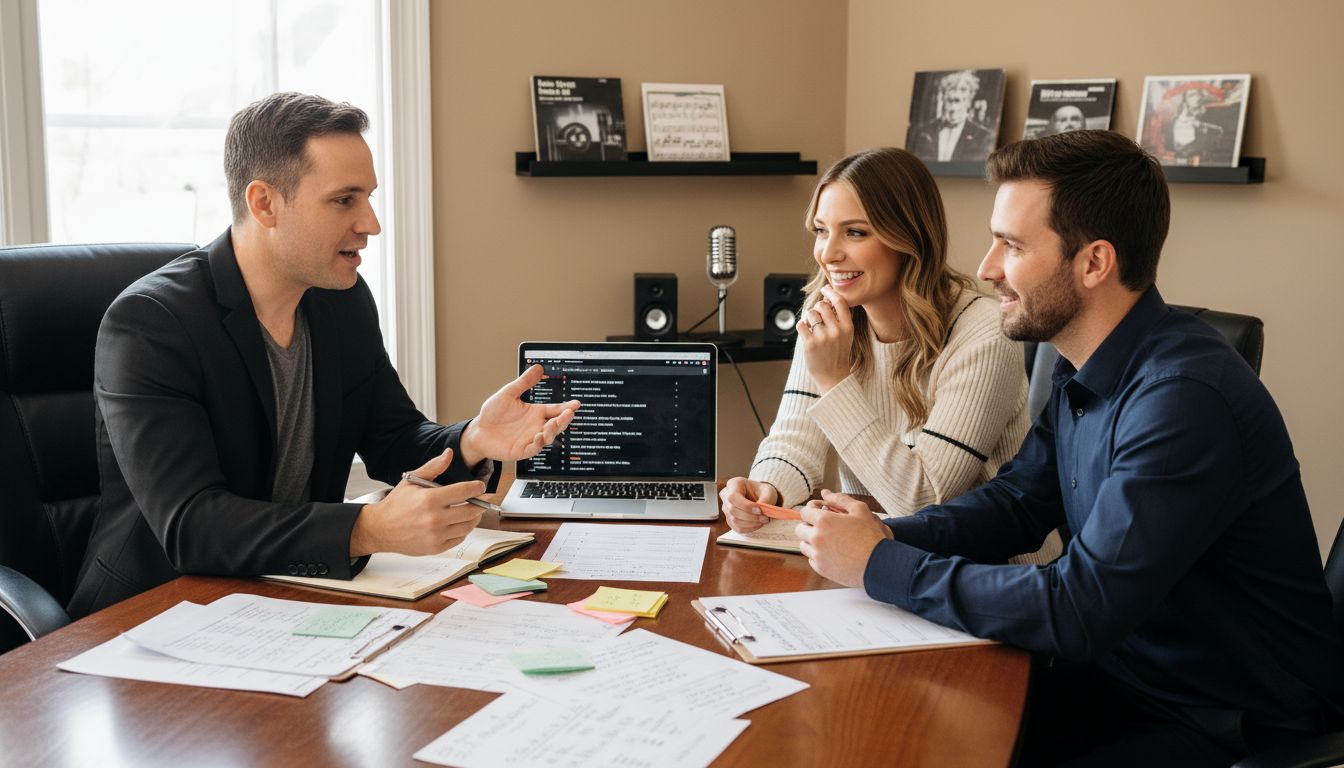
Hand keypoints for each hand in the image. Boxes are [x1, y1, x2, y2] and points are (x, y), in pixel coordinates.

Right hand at [349, 448, 484, 556]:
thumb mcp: (412, 480)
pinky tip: (461, 522)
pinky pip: (459, 538)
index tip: (481, 486)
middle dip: (481, 503)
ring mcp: (436, 535)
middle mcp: (435, 518)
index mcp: (430, 499)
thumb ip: (433, 467)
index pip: (464, 491)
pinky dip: (464, 530)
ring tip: (474, 510)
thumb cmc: (396, 505)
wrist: (381, 529)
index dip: (477, 487)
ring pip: (468, 526)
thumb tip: (449, 454)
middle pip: (471, 510)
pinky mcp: (436, 548)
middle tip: (483, 498)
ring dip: (475, 517)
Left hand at [459, 364, 579, 466]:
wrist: (478, 431)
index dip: (567, 407)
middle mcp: (536, 426)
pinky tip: (538, 436)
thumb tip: (538, 368)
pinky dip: (537, 444)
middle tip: (569, 413)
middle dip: (564, 419)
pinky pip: (533, 449)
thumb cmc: (493, 413)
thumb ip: (524, 382)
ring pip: (548, 437)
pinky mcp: (521, 450)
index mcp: (536, 412)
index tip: (576, 403)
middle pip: (557, 424)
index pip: (556, 409)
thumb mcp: (509, 393)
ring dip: (553, 431)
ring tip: (553, 423)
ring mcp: (530, 439)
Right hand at [719, 477, 780, 532]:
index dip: (745, 506)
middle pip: (732, 510)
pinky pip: (737, 527)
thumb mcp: (768, 491)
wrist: (760, 497)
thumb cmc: (761, 491)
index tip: (759, 510)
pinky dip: (749, 528)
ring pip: (734, 520)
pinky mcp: (730, 519)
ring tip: (763, 521)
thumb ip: (766, 499)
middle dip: (750, 516)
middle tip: (764, 518)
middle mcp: (726, 496)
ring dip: (751, 523)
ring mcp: (726, 508)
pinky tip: (757, 524)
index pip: (733, 496)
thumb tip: (762, 509)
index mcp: (734, 484)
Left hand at [795, 489, 891, 586]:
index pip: (804, 512)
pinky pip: (811, 559)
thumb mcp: (859, 510)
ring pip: (803, 545)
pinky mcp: (821, 569)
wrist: (878, 564)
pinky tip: (832, 553)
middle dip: (808, 526)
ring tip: (828, 541)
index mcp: (824, 521)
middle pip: (799, 529)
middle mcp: (817, 538)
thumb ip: (840, 499)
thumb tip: (825, 493)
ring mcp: (817, 555)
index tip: (820, 515)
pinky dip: (818, 555)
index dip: (812, 512)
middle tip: (823, 528)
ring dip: (811, 541)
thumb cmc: (871, 536)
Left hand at [796, 286, 854, 392]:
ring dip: (809, 318)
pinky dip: (802, 326)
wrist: (834, 376)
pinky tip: (806, 332)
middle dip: (817, 308)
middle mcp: (836, 330)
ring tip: (812, 328)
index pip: (840, 301)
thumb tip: (827, 299)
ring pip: (810, 314)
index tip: (825, 289)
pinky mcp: (810, 343)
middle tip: (817, 318)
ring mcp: (823, 337)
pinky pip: (801, 324)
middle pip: (822, 306)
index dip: (831, 293)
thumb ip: (839, 319)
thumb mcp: (846, 335)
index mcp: (848, 327)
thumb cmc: (838, 354)